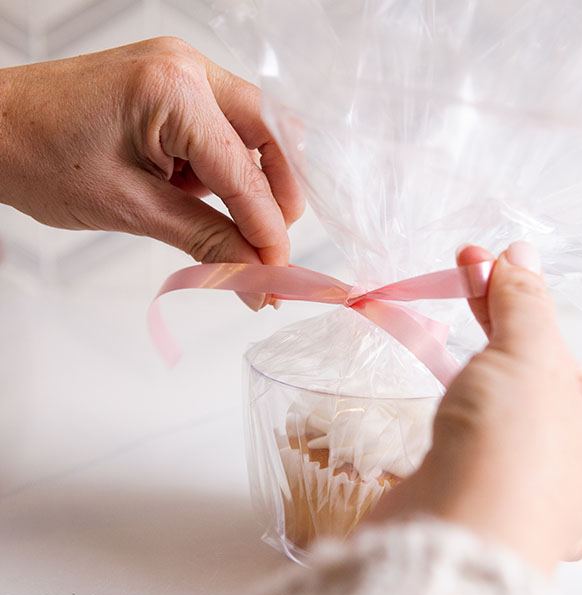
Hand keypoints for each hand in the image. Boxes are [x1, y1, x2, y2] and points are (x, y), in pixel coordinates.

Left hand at [0, 37, 302, 307]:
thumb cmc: (40, 159)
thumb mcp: (131, 209)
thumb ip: (205, 239)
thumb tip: (254, 276)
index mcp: (174, 90)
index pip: (245, 171)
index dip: (267, 229)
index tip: (276, 274)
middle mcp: (189, 68)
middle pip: (270, 134)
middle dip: (278, 196)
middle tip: (270, 245)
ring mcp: (185, 72)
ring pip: (254, 133)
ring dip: (254, 185)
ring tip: (234, 227)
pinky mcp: (177, 87)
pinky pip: (226, 131)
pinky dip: (229, 171)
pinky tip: (209, 199)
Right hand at [371, 241, 581, 572]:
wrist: (453, 535)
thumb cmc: (512, 445)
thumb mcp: (527, 356)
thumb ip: (522, 303)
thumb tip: (518, 253)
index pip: (557, 345)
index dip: (514, 294)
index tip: (476, 258)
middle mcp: (575, 462)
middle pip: (528, 373)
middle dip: (492, 321)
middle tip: (461, 270)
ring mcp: (525, 485)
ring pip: (499, 411)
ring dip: (476, 373)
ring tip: (455, 337)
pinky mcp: (479, 497)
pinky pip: (474, 445)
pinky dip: (460, 418)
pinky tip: (454, 412)